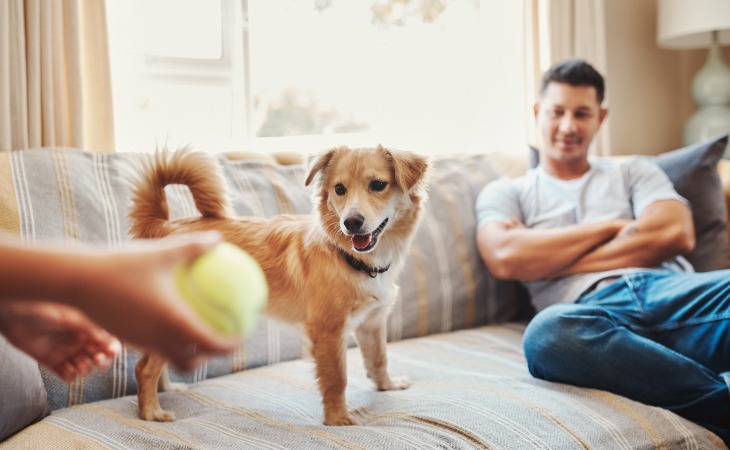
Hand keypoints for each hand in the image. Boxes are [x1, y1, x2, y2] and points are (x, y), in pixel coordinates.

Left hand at [0, 300, 120, 381]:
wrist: (15, 315)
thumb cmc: (45, 309)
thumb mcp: (73, 317)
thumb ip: (92, 330)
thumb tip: (111, 342)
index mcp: (87, 327)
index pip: (106, 341)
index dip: (112, 348)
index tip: (112, 352)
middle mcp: (79, 340)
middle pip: (98, 357)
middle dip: (101, 361)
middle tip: (97, 360)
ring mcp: (66, 352)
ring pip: (84, 368)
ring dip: (85, 369)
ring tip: (79, 365)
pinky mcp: (52, 362)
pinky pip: (66, 375)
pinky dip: (69, 376)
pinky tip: (67, 370)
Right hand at [73, 231, 241, 370]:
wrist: (77, 280)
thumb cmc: (122, 263)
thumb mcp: (162, 251)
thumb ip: (194, 247)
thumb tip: (218, 239)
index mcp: (173, 322)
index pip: (210, 344)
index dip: (229, 345)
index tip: (242, 336)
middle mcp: (157, 339)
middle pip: (191, 361)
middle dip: (210, 356)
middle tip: (224, 341)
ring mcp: (139, 343)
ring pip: (170, 357)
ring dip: (188, 353)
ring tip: (199, 336)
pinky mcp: (125, 339)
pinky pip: (152, 346)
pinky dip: (167, 343)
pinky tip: (168, 322)